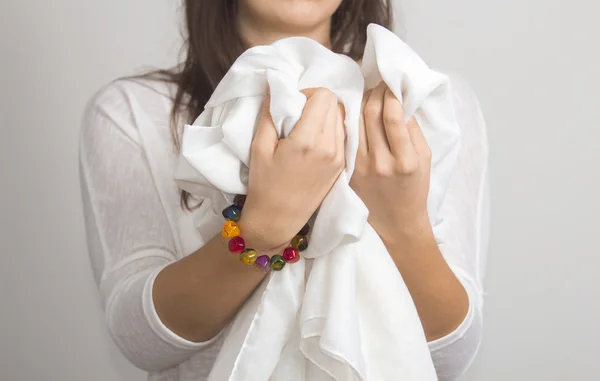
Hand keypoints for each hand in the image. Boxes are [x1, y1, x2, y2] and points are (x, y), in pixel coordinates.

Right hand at [239, 88, 345, 252]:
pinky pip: (343, 135)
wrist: (278, 221)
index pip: (324, 96)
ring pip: (342, 118)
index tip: (293, 105)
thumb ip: (269, 113)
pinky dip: (331, 130)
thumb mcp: (259, 146)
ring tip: (306, 129)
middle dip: (317, 102)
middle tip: (299, 115)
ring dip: (325, 116)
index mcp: (309, 140)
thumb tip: (275, 86)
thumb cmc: (264, 185)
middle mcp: (330, 147)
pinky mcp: (342, 166)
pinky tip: (314, 142)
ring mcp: (339, 158)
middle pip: (335, 104)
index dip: (307, 92)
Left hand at [350, 82, 432, 243]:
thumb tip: (401, 99)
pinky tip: (356, 113)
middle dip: (375, 92)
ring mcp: (360, 169)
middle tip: (379, 84)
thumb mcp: (425, 157)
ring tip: (368, 95)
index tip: (392, 84)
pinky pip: (347, 138)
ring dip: (361, 103)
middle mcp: (381, 164)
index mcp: (405, 160)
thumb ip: (413, 129)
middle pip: (370, 114)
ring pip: (355, 122)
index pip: (392, 115)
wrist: (397, 222)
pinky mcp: (348, 172)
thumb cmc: (415, 188)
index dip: (390, 93)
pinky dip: (351, 121)